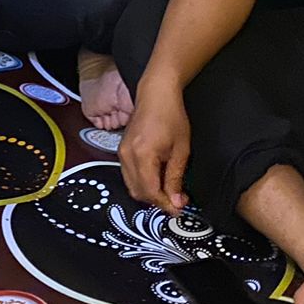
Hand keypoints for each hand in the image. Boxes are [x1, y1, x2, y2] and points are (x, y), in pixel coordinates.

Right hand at [117, 84, 190, 213]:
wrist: (156, 94)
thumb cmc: (171, 116)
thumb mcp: (181, 150)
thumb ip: (176, 178)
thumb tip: (177, 201)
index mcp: (143, 155)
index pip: (150, 192)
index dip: (165, 204)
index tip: (179, 208)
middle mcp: (127, 156)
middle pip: (138, 192)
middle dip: (157, 201)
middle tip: (176, 202)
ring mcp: (122, 153)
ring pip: (132, 186)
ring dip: (149, 193)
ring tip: (168, 191)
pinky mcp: (122, 150)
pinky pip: (129, 175)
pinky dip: (142, 182)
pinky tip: (157, 179)